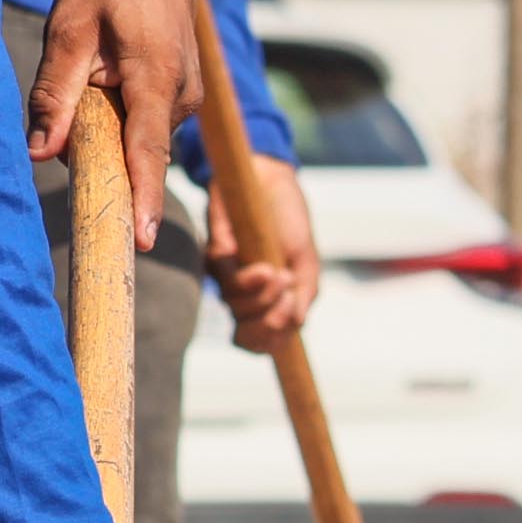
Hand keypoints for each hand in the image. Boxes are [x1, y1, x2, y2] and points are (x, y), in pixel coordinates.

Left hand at [26, 0, 206, 249]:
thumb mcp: (69, 30)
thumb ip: (54, 95)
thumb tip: (41, 153)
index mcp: (154, 78)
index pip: (146, 154)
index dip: (142, 200)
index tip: (139, 242)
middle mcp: (180, 92)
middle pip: (138, 150)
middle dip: (102, 150)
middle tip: (70, 109)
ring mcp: (186, 90)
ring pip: (139, 133)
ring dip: (109, 124)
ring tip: (87, 71)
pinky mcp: (181, 86)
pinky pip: (146, 116)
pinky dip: (121, 110)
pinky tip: (104, 72)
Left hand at [203, 147, 318, 352]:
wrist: (270, 179)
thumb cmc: (289, 220)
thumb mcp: (306, 259)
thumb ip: (305, 293)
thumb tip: (298, 324)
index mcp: (268, 300)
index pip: (261, 340)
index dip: (271, 343)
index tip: (289, 325)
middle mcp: (245, 293)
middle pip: (247, 331)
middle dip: (269, 321)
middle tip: (288, 296)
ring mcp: (229, 275)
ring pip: (237, 307)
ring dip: (263, 297)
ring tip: (281, 274)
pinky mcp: (215, 254)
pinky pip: (226, 279)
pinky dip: (248, 280)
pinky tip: (266, 268)